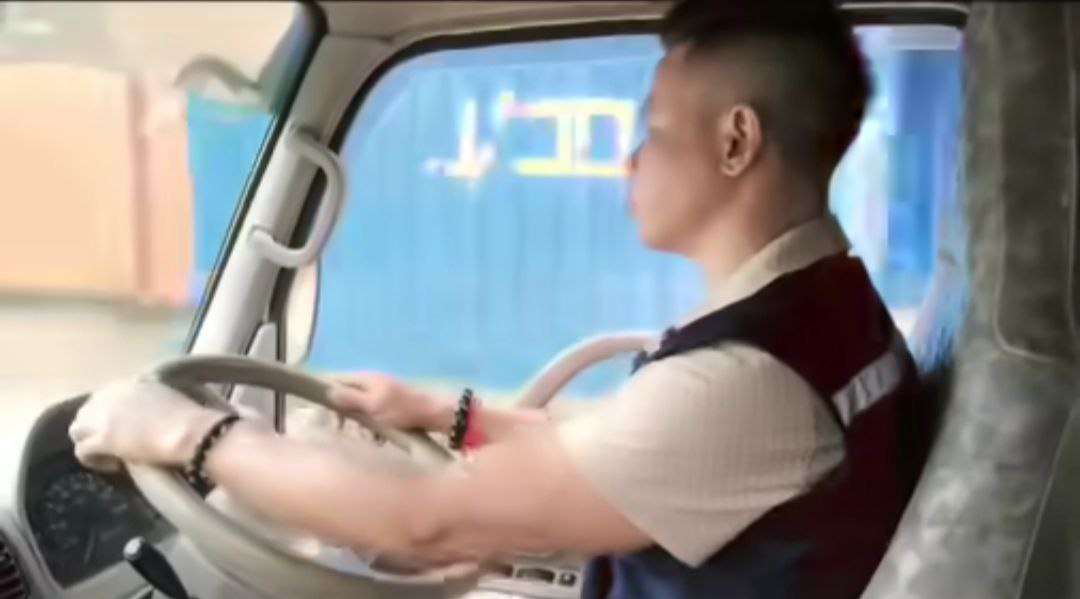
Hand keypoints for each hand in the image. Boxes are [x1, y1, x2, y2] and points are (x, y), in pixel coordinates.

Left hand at [68, 378, 224, 472]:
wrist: (192, 433)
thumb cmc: (192, 419)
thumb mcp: (170, 400)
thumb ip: (153, 403)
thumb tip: (150, 417)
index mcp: (132, 382)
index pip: (107, 397)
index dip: (113, 415)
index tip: (128, 429)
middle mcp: (112, 392)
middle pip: (87, 411)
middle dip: (96, 427)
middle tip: (115, 444)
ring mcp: (103, 415)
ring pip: (78, 430)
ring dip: (91, 442)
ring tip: (110, 456)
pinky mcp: (100, 438)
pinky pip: (82, 451)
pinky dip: (94, 460)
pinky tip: (110, 466)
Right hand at [327, 372, 451, 432]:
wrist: (433, 414)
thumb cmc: (401, 409)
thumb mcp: (373, 404)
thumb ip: (350, 398)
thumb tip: (327, 391)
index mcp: (365, 378)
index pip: (337, 379)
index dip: (328, 394)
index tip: (325, 414)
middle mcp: (370, 383)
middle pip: (346, 394)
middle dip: (343, 412)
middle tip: (342, 428)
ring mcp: (380, 394)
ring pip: (358, 407)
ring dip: (358, 421)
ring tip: (361, 434)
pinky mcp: (389, 407)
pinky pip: (372, 415)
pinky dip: (372, 425)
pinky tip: (376, 437)